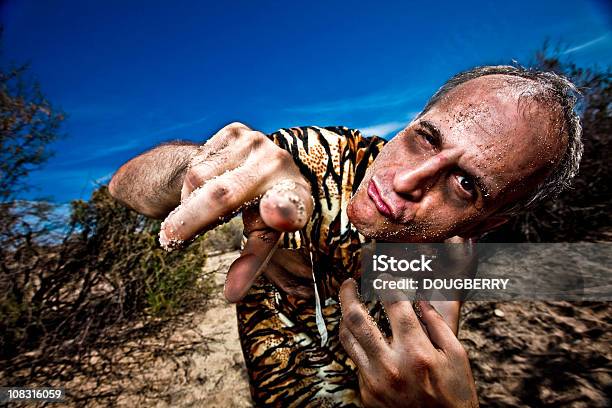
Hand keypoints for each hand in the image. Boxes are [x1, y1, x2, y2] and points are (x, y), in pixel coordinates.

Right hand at [159, 122, 312, 301]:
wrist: (249, 170)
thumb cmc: (260, 213)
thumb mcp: (262, 237)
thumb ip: (252, 262)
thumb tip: (232, 295)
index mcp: (299, 198)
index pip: (290, 207)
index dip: (283, 211)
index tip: (273, 215)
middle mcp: (282, 165)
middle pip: (224, 196)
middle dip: (190, 221)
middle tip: (168, 241)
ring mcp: (259, 143)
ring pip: (200, 179)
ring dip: (189, 204)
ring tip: (197, 214)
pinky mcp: (237, 131)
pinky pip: (198, 163)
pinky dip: (191, 184)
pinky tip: (205, 186)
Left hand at [339, 278, 478, 407]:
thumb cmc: (455, 396)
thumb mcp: (457, 356)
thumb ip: (439, 323)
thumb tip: (421, 298)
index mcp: (417, 353)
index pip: (395, 305)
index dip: (387, 284)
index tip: (384, 275)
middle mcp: (390, 366)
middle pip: (357, 318)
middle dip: (348, 294)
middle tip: (348, 283)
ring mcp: (374, 382)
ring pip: (348, 339)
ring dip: (345, 317)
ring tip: (348, 305)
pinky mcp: (367, 394)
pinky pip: (357, 361)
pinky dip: (360, 345)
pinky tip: (367, 338)